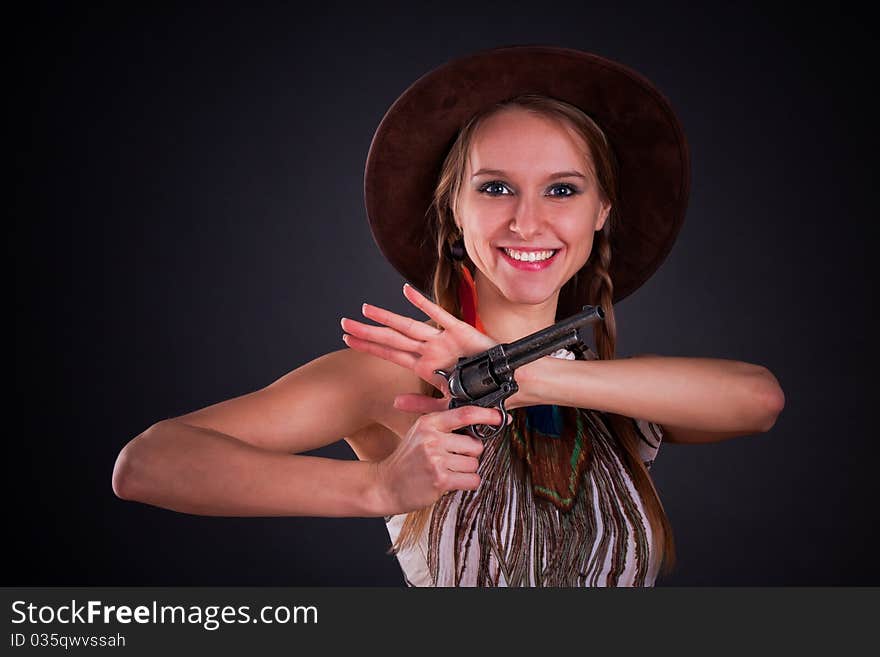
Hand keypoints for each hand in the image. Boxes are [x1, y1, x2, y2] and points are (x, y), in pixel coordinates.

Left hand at [341, 283, 496, 394]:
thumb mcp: (446, 405)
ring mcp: (443, 340)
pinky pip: (438, 314)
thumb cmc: (483, 394)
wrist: (511, 386)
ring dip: (386, 318)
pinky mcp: (460, 331)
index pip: (390, 354)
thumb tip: (394, 402)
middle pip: (392, 339)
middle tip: (344, 324)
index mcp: (425, 366)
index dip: (368, 347)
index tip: (347, 340)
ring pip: (408, 327)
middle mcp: (430, 350)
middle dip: (368, 332)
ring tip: (364, 310)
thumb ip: (421, 404)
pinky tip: (406, 292)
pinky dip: (422, 303)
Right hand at [371, 404, 505, 513]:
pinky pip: (472, 480)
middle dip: (469, 454)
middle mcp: (432, 439)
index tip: (500, 418)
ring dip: (466, 471)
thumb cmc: (408, 460)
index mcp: (429, 423)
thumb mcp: (420, 433)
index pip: (464, 414)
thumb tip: (478, 423)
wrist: (387, 484)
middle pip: (475, 445)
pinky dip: (466, 483)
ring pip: (474, 464)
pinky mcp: (440, 480)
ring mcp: (436, 460)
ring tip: (446, 471)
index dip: (486, 415)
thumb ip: (444, 426)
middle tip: (451, 459)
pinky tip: (450, 481)